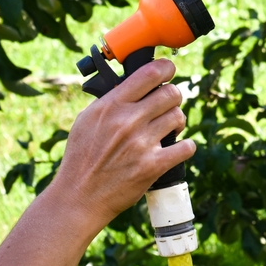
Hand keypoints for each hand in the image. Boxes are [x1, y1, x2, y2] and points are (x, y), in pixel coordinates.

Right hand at [50, 58, 195, 232]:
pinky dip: (185, 147)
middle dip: (173, 97)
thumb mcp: (87, 120)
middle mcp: (127, 120)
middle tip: (167, 106)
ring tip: (168, 129)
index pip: (149, 73)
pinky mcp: (153, 165)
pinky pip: (186, 146)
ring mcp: (141, 143)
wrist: (79, 197)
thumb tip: (136, 84)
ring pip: (179, 117)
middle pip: (171, 93)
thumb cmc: (82, 158)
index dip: (166, 68)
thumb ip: (111, 101)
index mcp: (111, 106)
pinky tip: (176, 149)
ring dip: (177, 122)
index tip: (169, 71)